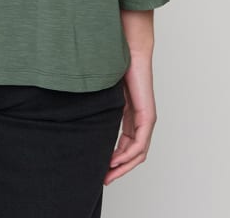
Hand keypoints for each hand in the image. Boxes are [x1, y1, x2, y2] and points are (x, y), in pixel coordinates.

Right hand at [103, 52, 156, 184]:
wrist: (130, 50)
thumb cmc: (117, 64)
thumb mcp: (106, 92)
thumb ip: (100, 105)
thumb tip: (81, 111)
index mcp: (132, 116)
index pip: (127, 145)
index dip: (115, 159)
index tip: (102, 168)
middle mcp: (142, 120)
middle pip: (133, 154)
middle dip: (119, 168)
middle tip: (104, 179)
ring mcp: (146, 119)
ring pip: (138, 152)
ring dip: (123, 166)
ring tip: (108, 174)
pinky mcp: (148, 115)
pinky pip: (139, 143)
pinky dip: (128, 155)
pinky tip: (115, 160)